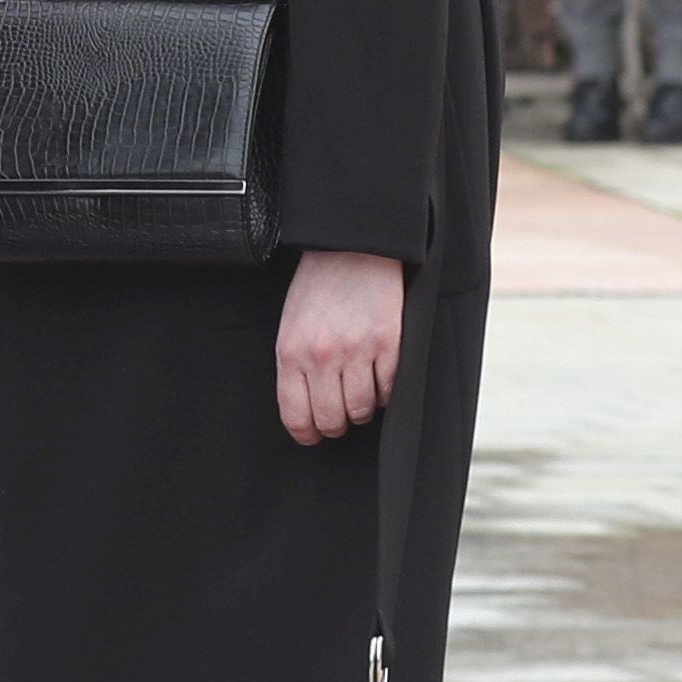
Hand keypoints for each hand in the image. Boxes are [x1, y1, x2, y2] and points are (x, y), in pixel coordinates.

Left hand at [275, 247, 402, 447]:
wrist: (352, 246)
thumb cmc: (319, 286)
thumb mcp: (291, 325)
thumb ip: (295, 367)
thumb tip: (306, 410)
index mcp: (291, 352)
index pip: (295, 415)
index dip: (306, 434)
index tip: (313, 436)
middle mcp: (322, 356)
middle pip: (331, 420)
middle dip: (336, 425)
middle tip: (340, 416)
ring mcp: (357, 350)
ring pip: (362, 410)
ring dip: (363, 408)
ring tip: (360, 391)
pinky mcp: (389, 343)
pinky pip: (389, 390)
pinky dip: (386, 391)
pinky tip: (379, 375)